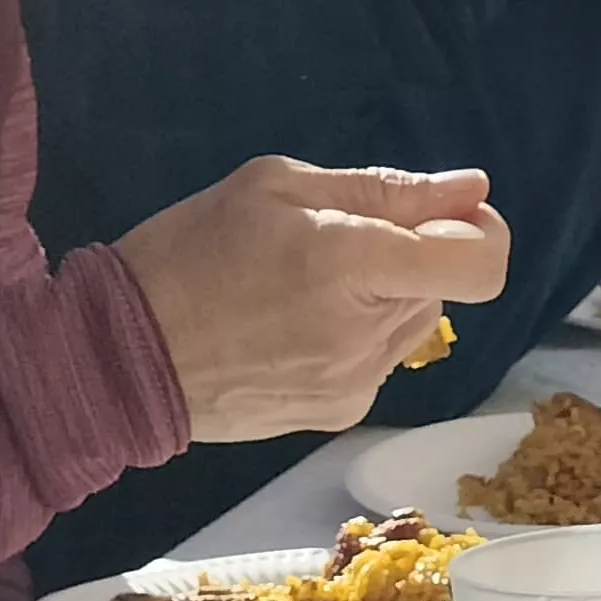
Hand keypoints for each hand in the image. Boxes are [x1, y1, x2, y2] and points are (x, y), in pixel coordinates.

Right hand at [109, 158, 515, 443]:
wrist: (120, 360)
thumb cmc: (189, 252)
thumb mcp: (276, 187)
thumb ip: (384, 189)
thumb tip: (470, 189)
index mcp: (351, 262)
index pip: (479, 261)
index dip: (480, 231)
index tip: (448, 215)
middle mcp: (365, 332)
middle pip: (447, 285)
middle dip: (414, 256)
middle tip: (338, 242)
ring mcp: (356, 382)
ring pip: (416, 321)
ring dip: (387, 296)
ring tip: (307, 285)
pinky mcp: (339, 413)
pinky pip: (381, 357)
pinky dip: (359, 333)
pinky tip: (295, 325)